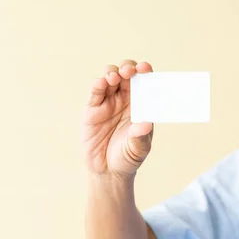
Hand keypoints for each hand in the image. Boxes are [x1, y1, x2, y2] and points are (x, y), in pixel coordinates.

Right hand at [82, 59, 153, 177]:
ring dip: (112, 73)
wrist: (108, 170)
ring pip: (110, 78)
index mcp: (141, 104)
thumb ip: (140, 137)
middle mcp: (125, 99)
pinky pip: (95, 93)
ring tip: (114, 77)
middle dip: (128, 68)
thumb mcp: (138, 149)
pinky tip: (101, 83)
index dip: (144, 72)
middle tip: (129, 71)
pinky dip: (97, 85)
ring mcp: (108, 102)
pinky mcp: (92, 109)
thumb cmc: (128, 157)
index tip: (145, 68)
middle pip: (126, 74)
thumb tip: (146, 125)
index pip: (144, 82)